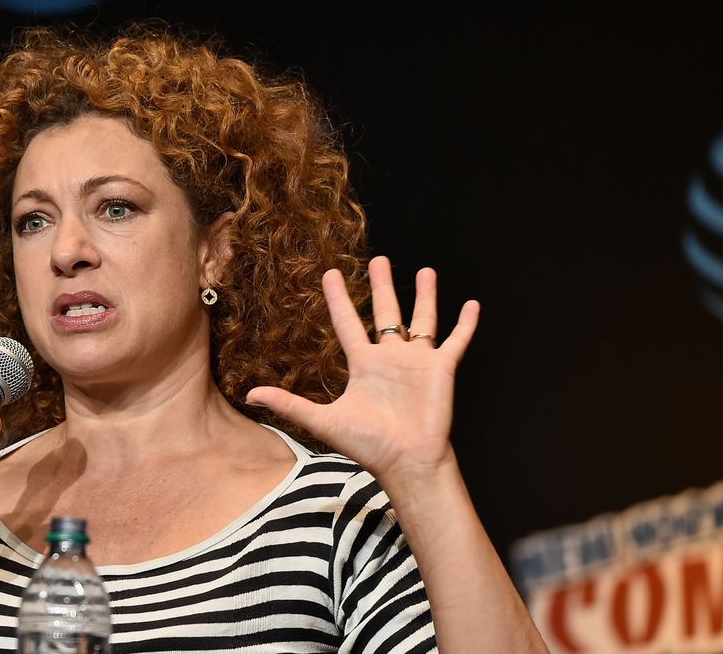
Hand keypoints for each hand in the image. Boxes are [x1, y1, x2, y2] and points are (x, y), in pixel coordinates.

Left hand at [246, 256, 478, 484]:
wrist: (407, 461)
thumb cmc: (368, 445)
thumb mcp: (324, 421)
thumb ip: (289, 404)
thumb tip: (250, 394)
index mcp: (363, 365)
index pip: (348, 323)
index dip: (338, 299)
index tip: (330, 274)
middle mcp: (390, 358)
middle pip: (385, 313)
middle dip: (382, 286)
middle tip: (379, 260)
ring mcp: (417, 362)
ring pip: (422, 319)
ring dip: (425, 296)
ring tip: (426, 270)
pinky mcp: (441, 369)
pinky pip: (455, 341)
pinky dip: (465, 324)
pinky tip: (472, 305)